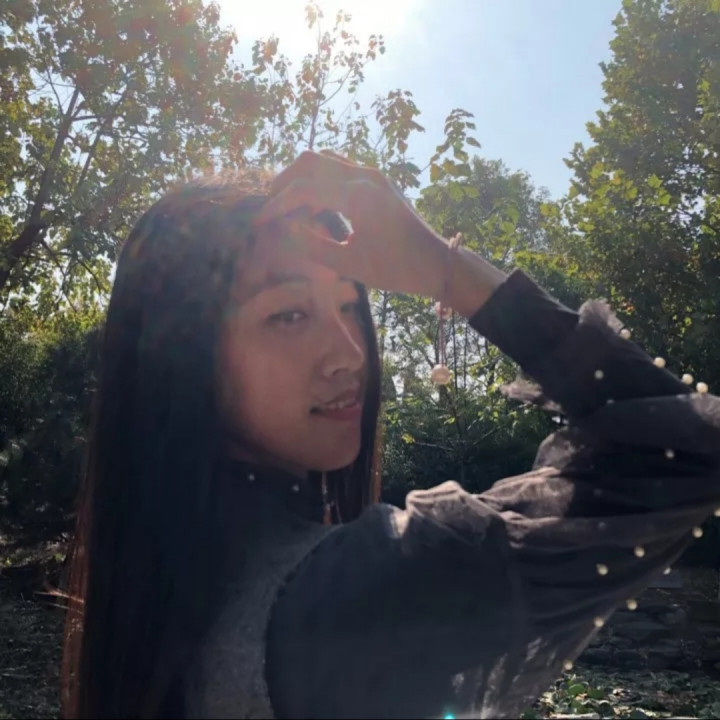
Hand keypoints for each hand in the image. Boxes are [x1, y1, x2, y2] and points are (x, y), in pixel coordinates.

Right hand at [253, 151, 448, 298]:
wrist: (435, 262)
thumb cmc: (395, 269)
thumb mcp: (350, 264)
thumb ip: (313, 244)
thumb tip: (287, 226)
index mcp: (358, 196)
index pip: (304, 190)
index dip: (277, 205)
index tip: (259, 222)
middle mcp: (365, 176)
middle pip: (311, 161)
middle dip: (285, 181)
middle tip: (270, 205)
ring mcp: (373, 174)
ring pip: (325, 160)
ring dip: (302, 178)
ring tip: (289, 205)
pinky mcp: (377, 180)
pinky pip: (340, 168)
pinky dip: (320, 180)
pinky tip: (313, 205)